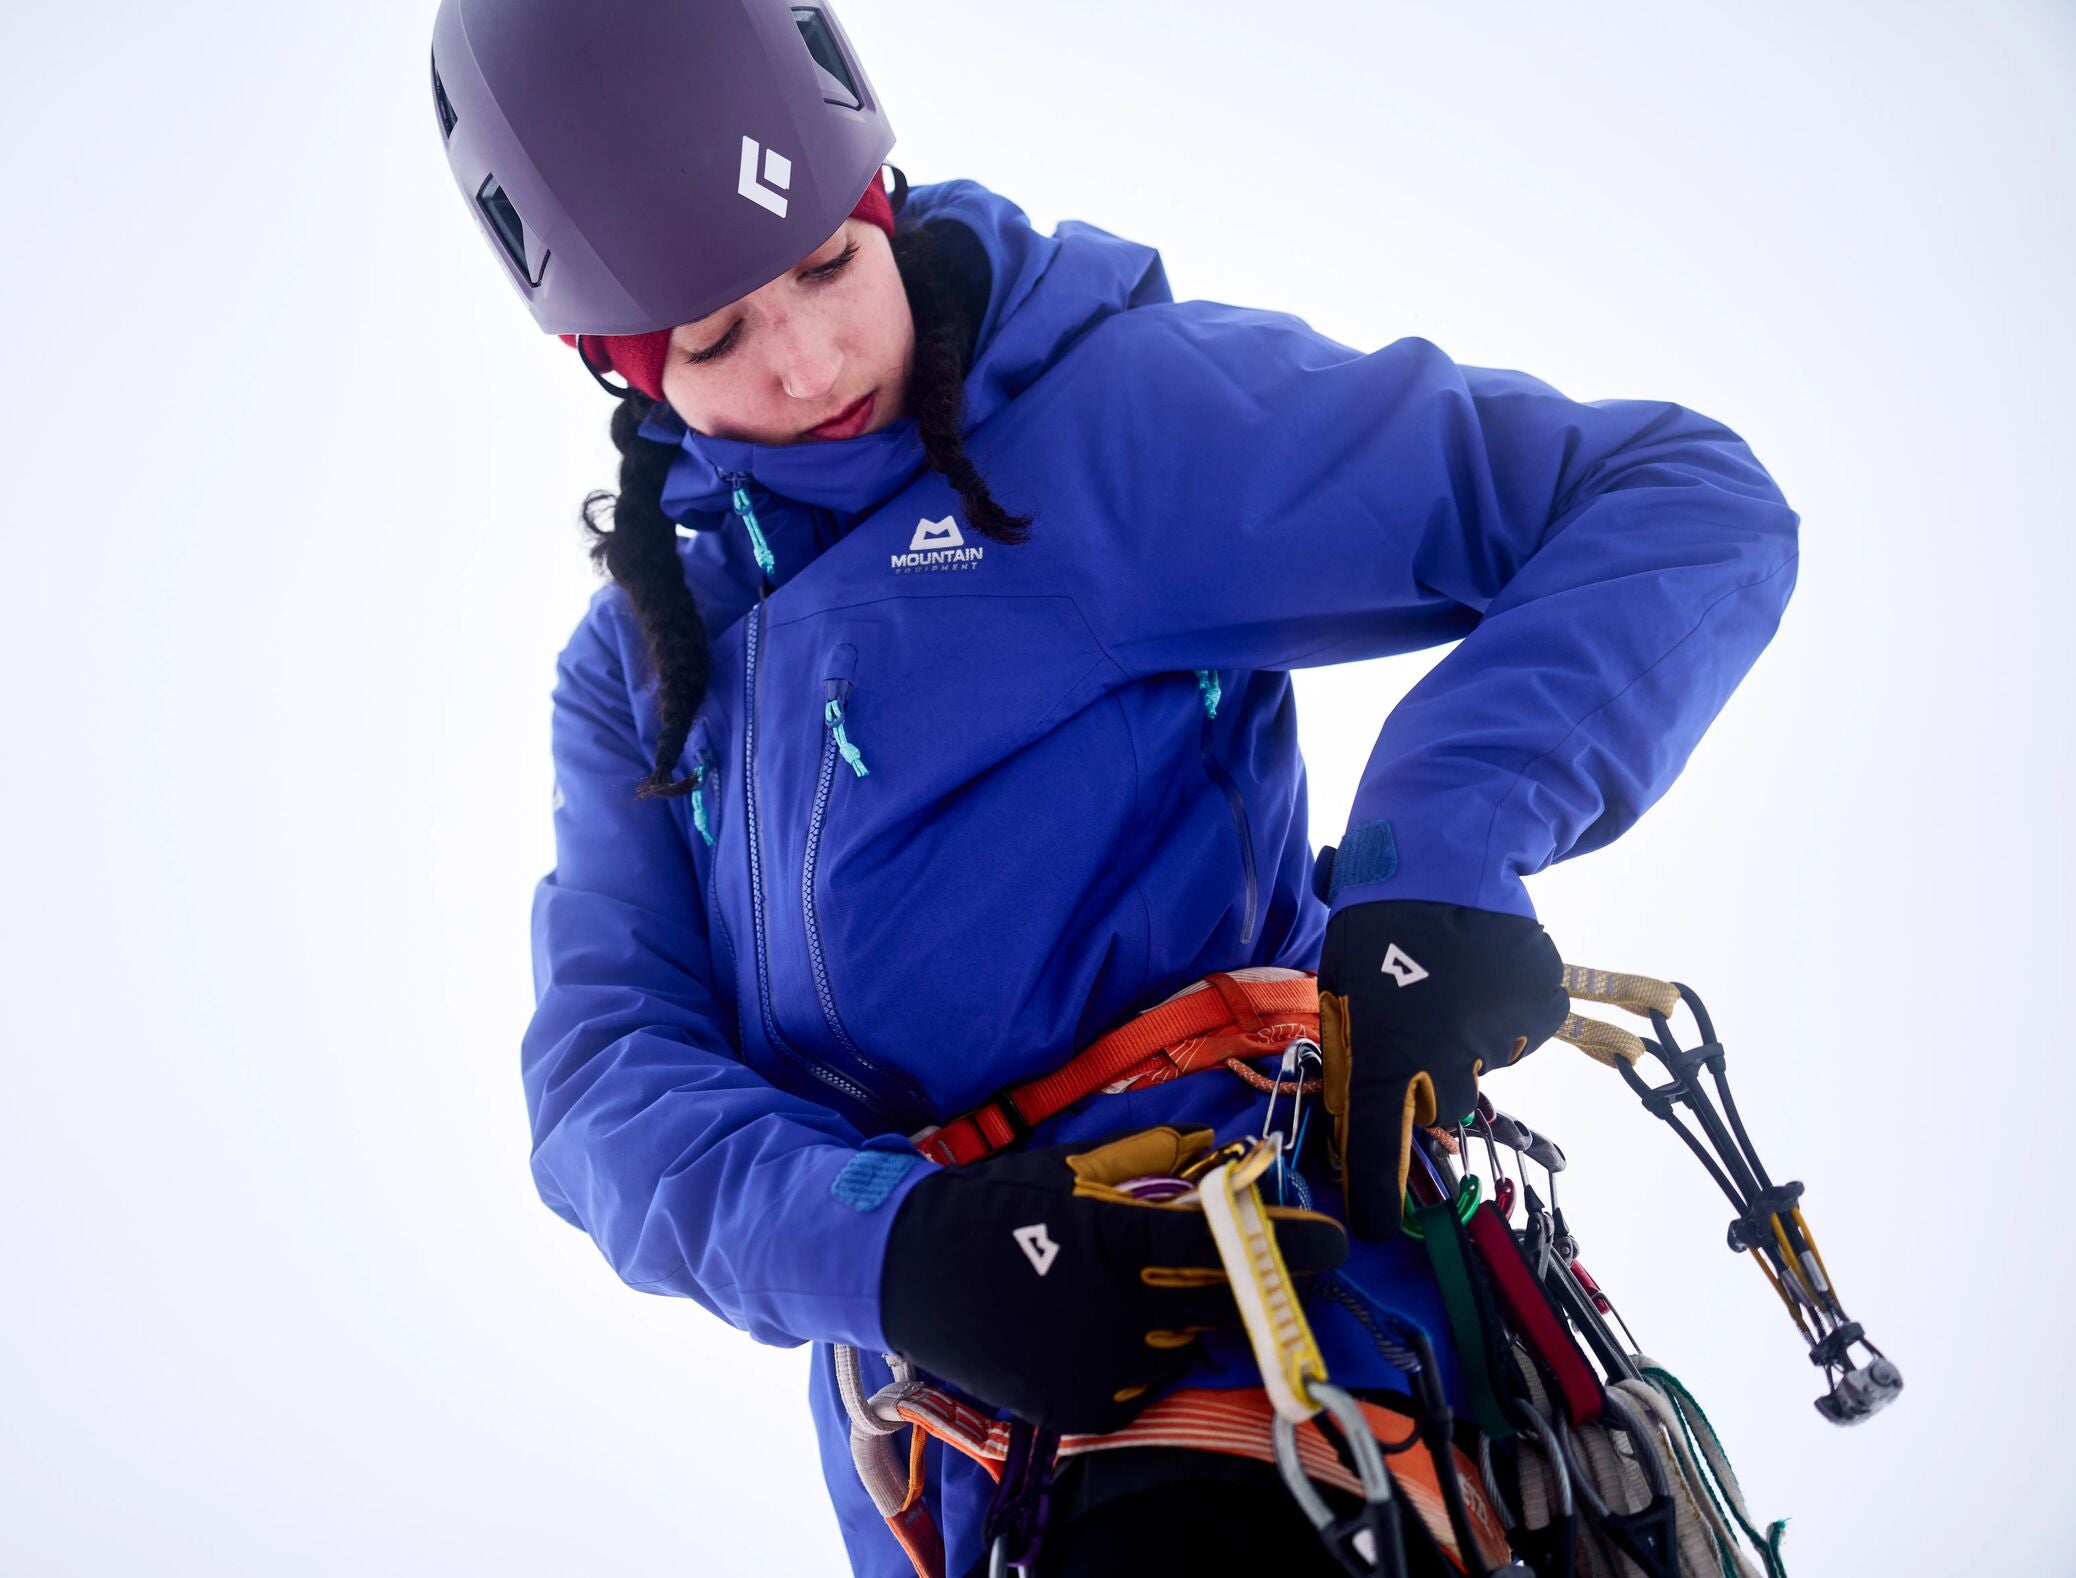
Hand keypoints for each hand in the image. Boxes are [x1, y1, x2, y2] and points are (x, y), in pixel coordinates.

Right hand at [879, 1126, 1346, 1433]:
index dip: (1286, 1244)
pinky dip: (1145, 1355)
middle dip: (1247, 1284)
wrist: (906, 1272)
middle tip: (1258, 1266)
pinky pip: (1144, 1382)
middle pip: (1217, 1303)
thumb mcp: (1066, 1169)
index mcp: (1115, 1242)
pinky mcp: (1080, 1406)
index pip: (1222, 1245)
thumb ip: (1145, 1160)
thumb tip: (1210, 1146)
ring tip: (1147, 1289)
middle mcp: (1115, 1311)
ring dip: (1185, 1318)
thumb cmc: (990, 1210)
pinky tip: (1111, 1325)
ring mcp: (1098, 1366)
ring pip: (1183, 1345)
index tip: (1334, 1243)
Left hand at [1316, 894, 1566, 1240]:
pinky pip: (1518, 1033)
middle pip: (1443, 1110)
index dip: (1376, 1200)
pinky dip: (1501, 1014)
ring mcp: (1503, 1039)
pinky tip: (1480, 972)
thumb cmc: (1373, 928)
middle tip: (1415, 1027)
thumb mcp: (1342, 997)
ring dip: (1466, 1042)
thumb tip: (1359, 1115)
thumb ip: (1356, 1059)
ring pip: (1484, 1067)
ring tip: (1446, 982)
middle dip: (1429, 1086)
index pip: (1378, 1157)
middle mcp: (1451, 1063)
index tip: (1377, 1225)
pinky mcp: (1541, 1008)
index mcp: (1388, 1061)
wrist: (1440, 859)